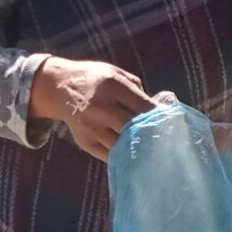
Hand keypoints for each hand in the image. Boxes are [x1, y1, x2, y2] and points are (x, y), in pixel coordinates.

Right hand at [31, 56, 157, 160]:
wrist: (59, 87)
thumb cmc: (96, 80)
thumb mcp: (117, 75)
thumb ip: (138, 92)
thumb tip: (159, 112)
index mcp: (112, 87)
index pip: (143, 106)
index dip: (160, 117)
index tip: (172, 123)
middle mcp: (101, 108)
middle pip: (134, 128)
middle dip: (151, 135)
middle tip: (166, 141)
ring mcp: (92, 127)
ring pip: (123, 146)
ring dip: (139, 149)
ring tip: (152, 151)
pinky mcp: (85, 142)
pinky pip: (110, 155)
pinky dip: (124, 156)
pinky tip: (134, 155)